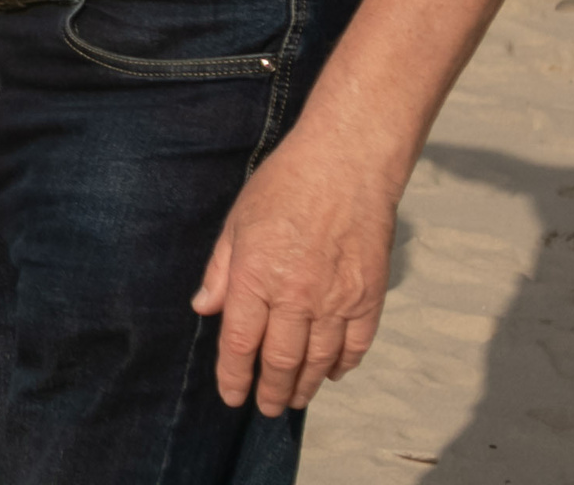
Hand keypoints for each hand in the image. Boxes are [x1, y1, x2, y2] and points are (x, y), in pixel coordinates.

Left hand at [192, 128, 401, 414]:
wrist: (346, 165)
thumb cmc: (284, 186)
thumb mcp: (237, 222)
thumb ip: (221, 271)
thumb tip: (204, 309)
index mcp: (257, 277)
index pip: (240, 343)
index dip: (233, 376)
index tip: (231, 396)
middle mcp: (297, 297)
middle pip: (280, 361)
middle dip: (269, 390)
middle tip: (264, 407)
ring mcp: (337, 301)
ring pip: (319, 362)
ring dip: (304, 386)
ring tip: (292, 398)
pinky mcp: (369, 298)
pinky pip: (356, 346)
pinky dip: (342, 365)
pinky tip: (331, 373)